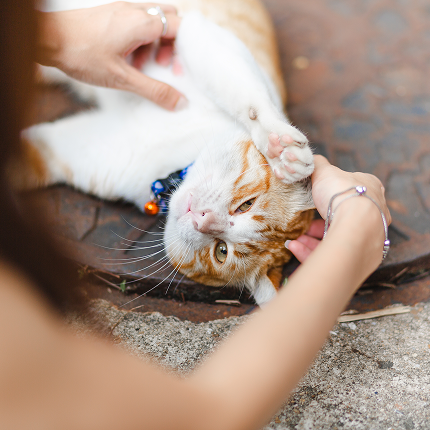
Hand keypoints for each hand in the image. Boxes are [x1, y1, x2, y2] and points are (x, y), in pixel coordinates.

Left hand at [37, 2, 184, 109]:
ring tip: (144, 65)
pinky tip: (128, 58)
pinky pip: (135, 22)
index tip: (179, 68)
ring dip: (155, 43)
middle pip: (168, 19)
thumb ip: (154, 90)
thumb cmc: (81, 54)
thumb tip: (179, 102)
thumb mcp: (122, 78)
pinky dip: (140, 40)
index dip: (185, 48)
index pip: (178, 27)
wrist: (47, 38)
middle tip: (164, 65)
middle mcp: (133, 11)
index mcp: (140, 22)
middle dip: (172, 43)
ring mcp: (121, 10)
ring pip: (152, 21)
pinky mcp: (110, 15)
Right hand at [288, 155, 390, 262]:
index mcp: (371, 189)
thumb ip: (317, 165)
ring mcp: (368, 238)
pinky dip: (310, 251)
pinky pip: (332, 254)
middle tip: (304, 224)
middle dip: (320, 223)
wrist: (356, 227)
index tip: (315, 199)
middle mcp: (375, 214)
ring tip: (295, 239)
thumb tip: (309, 158)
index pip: (353, 190)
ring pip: (337, 238)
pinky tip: (293, 247)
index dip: (332, 194)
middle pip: (344, 217)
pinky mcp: (358, 257)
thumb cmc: (343, 194)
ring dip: (312, 239)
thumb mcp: (325, 172)